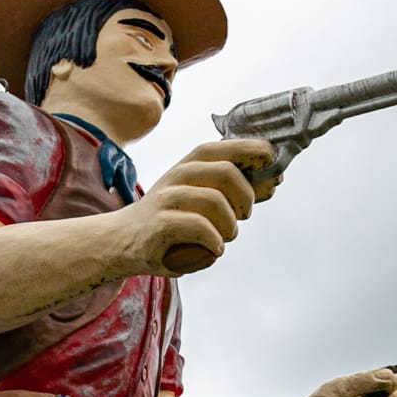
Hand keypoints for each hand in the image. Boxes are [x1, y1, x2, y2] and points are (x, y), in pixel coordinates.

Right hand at [119, 139, 274, 276]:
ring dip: (230, 225)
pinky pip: (201, 228)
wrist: (122, 240)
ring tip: (224, 237)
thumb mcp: (200, 197)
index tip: (271, 163)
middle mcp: (178, 175)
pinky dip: (215, 242)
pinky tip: (213, 249)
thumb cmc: (168, 218)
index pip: (225, 148)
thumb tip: (273, 180)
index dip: (253, 151)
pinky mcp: (161, 223)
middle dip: (246, 196)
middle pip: (227, 173)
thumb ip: (234, 190)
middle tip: (243, 214)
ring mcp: (168, 198)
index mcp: (190, 165)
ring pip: (217, 202)